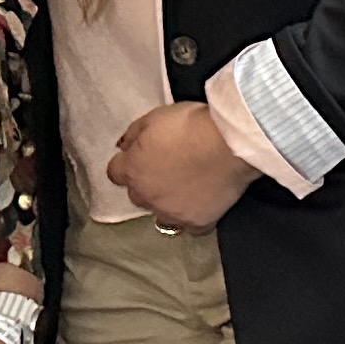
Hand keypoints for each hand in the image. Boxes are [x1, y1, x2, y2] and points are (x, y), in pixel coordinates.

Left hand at [106, 100, 260, 230]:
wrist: (229, 144)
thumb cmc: (192, 125)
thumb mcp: (155, 117)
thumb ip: (134, 134)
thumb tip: (124, 146)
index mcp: (132, 169)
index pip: (115, 173)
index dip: (127, 163)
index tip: (139, 156)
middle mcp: (147, 196)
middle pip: (137, 194)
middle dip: (148, 183)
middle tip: (168, 167)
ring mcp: (171, 212)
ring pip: (161, 213)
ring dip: (168, 202)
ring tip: (186, 186)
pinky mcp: (197, 222)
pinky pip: (190, 226)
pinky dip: (194, 216)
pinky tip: (203, 203)